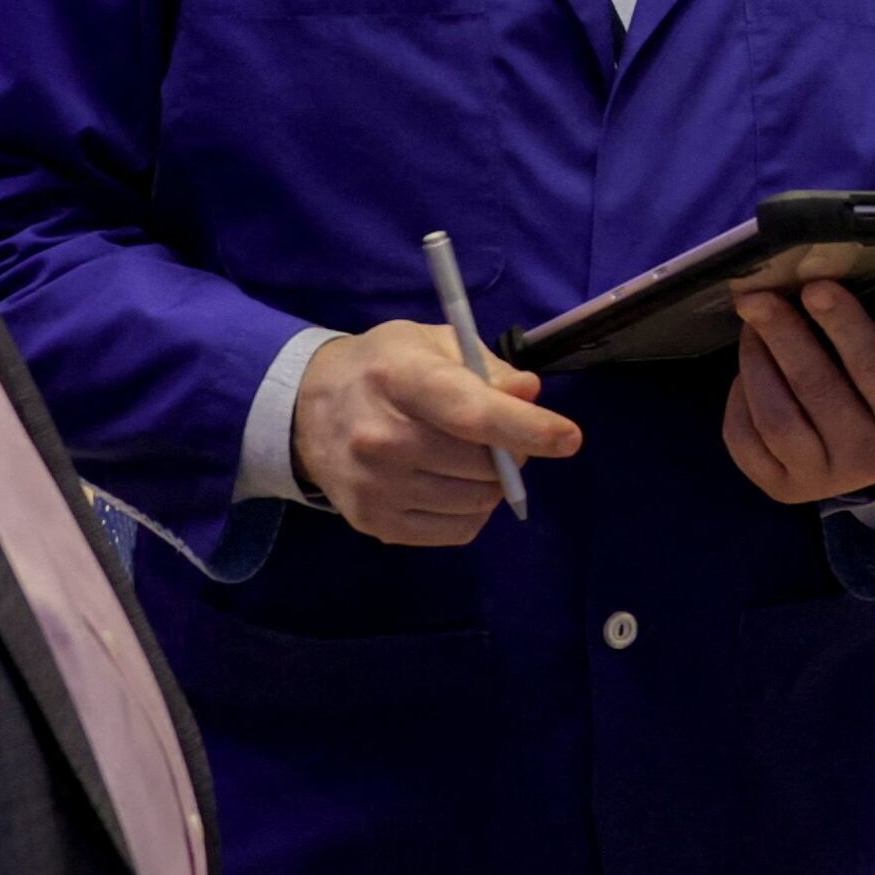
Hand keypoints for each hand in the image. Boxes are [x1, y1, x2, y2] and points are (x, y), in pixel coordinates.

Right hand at [292, 320, 577, 544]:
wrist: (306, 410)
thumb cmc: (382, 369)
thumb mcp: (431, 343)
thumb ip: (485, 366)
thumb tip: (529, 392)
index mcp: (398, 379)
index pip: (470, 412)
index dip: (526, 427)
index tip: (568, 437)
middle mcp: (381, 438)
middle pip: (481, 464)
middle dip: (511, 451)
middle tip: (501, 435)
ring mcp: (375, 487)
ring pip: (476, 501)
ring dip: (492, 483)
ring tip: (469, 457)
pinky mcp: (375, 524)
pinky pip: (457, 530)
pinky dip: (472, 510)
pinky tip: (451, 483)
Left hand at [723, 281, 874, 506]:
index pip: (872, 366)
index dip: (843, 324)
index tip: (814, 286)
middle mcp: (868, 456)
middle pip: (815, 387)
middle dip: (782, 334)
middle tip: (757, 297)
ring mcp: (821, 477)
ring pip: (774, 417)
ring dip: (755, 363)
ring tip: (750, 326)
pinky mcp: (781, 487)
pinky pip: (745, 441)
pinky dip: (737, 400)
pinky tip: (747, 371)